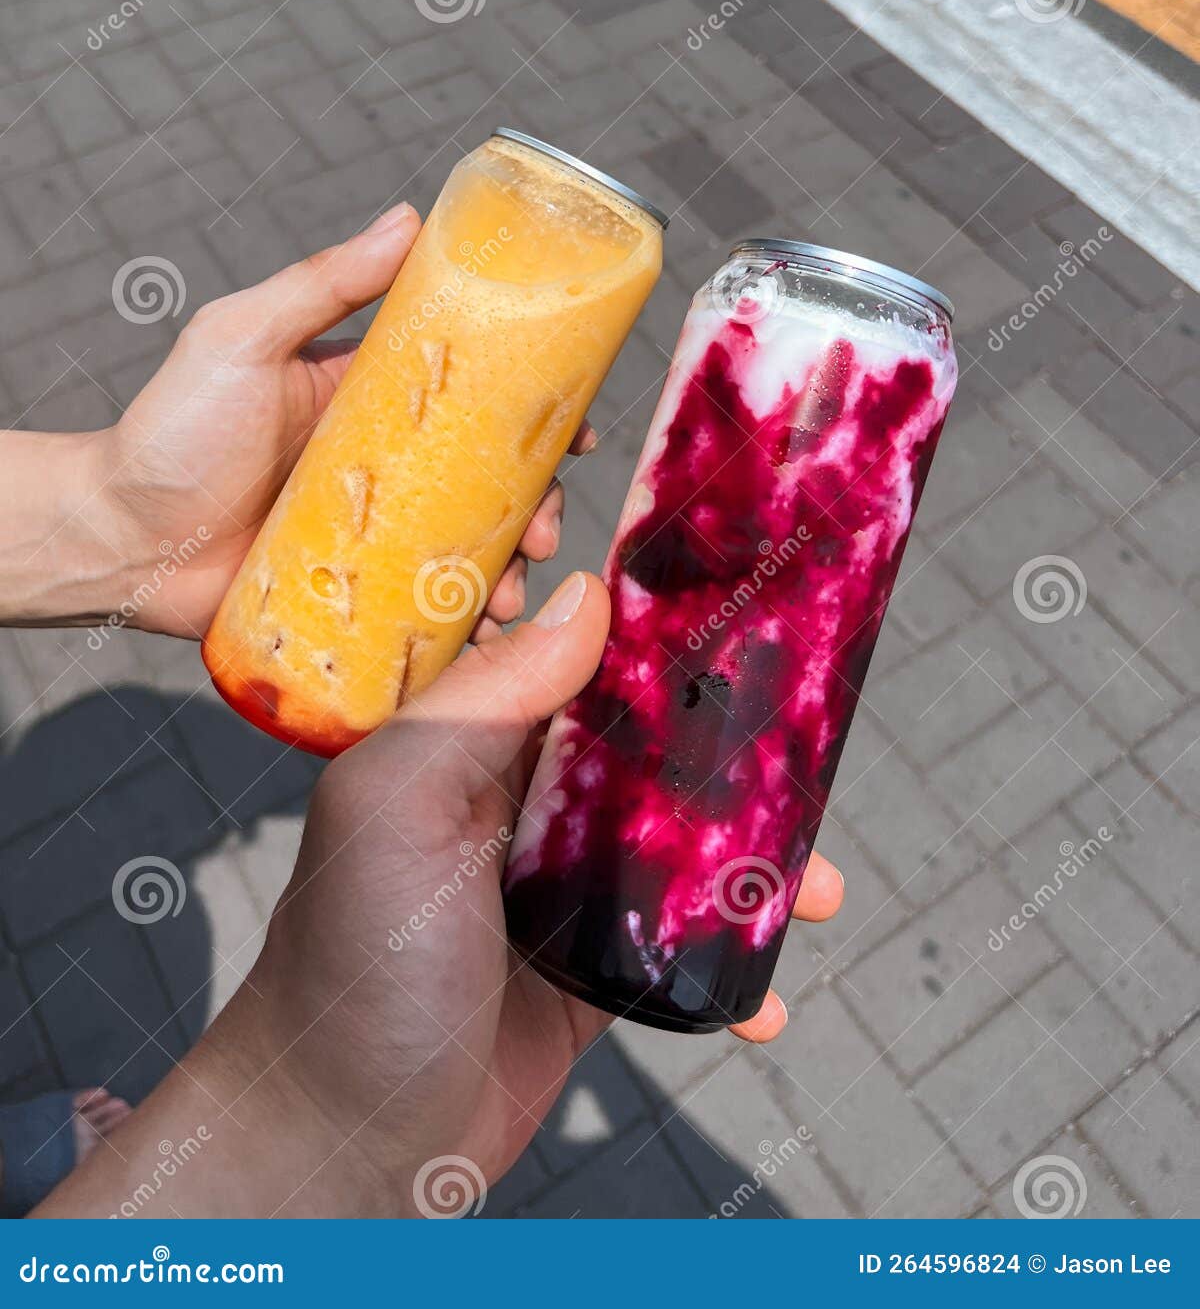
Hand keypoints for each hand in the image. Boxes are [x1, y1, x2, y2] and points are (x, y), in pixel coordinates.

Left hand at [36, 570, 844, 1217]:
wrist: (336, 1148)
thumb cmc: (349, 967)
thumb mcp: (398, 806)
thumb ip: (483, 700)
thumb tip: (585, 599)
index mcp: (466, 745)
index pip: (575, 662)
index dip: (656, 636)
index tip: (744, 614)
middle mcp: (515, 806)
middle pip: (649, 755)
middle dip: (738, 760)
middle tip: (810, 770)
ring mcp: (555, 894)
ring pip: (677, 852)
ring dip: (754, 867)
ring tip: (816, 891)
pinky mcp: (584, 980)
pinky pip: (675, 953)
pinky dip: (731, 971)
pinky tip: (762, 997)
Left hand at [86, 204, 585, 637]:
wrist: (118, 539)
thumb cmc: (171, 430)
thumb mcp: (245, 338)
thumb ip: (323, 284)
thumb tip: (410, 219)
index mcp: (369, 402)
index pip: (472, 397)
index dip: (533, 412)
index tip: (575, 426)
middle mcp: (384, 468)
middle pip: (486, 483)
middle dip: (533, 505)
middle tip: (542, 524)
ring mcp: (373, 536)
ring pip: (466, 551)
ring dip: (505, 569)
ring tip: (505, 591)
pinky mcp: (354, 597)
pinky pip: (423, 611)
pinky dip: (462, 626)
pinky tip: (485, 638)